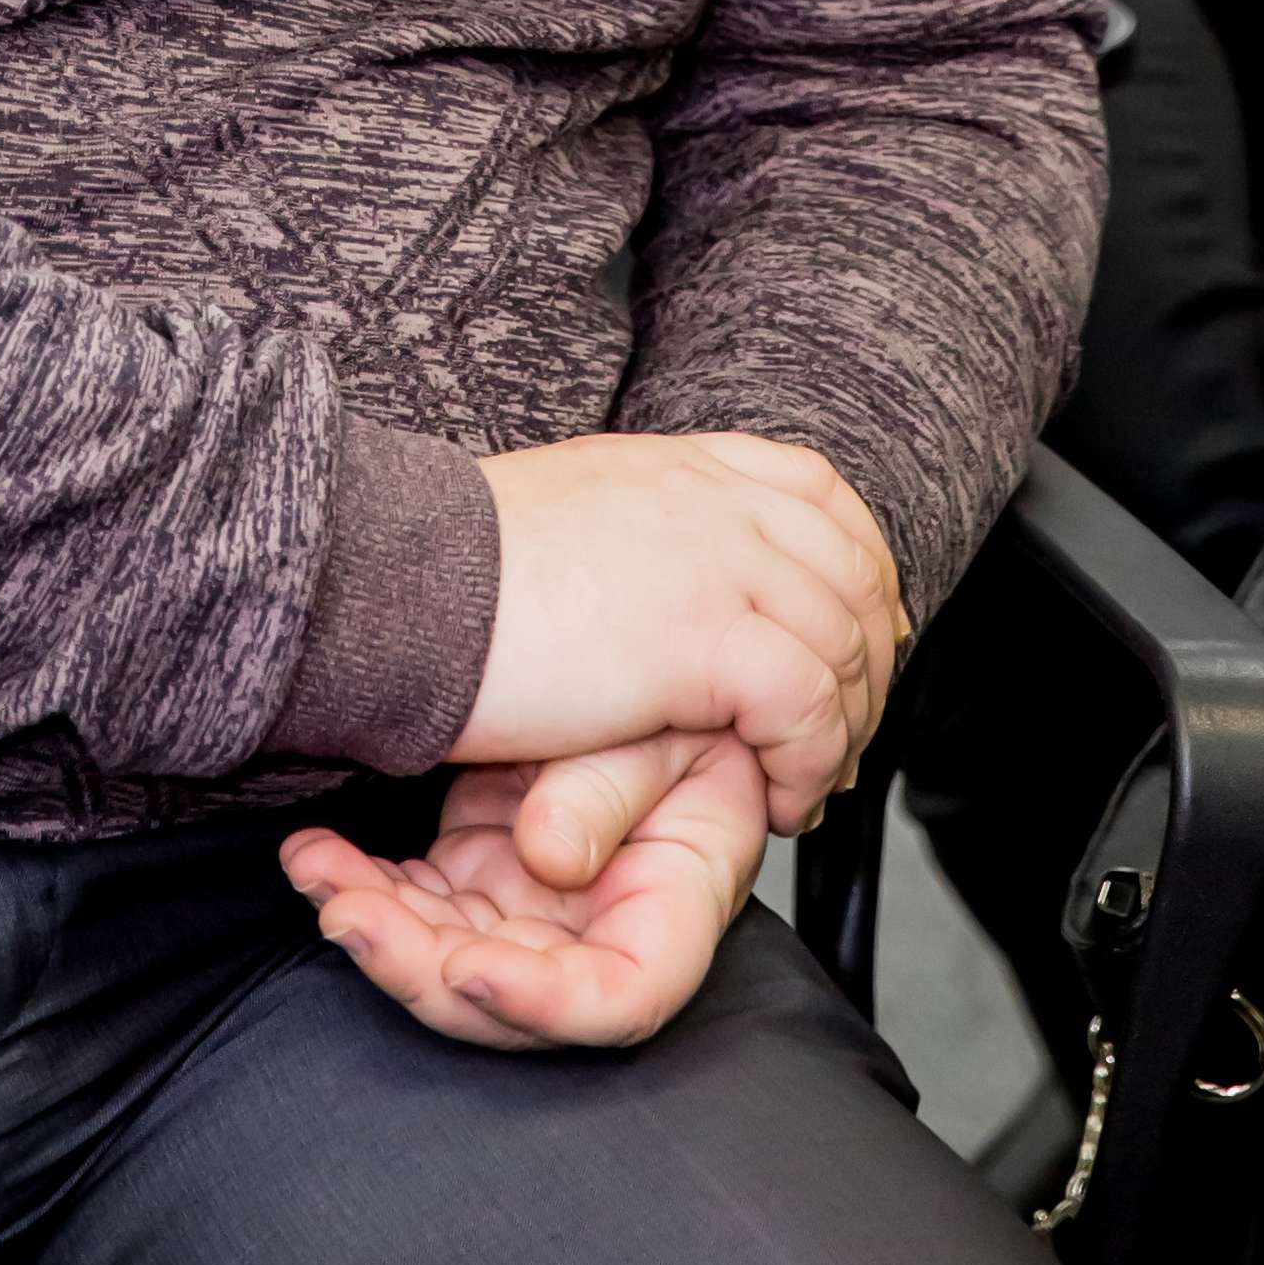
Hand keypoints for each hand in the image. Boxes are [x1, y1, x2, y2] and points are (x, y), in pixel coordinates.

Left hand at [281, 730, 767, 1050]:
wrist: (630, 656)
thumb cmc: (674, 692)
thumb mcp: (667, 720)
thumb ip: (613, 788)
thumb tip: (548, 858)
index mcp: (672, 902)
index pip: (622, 994)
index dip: (542, 1003)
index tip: (464, 967)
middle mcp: (596, 928)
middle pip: (508, 994)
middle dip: (417, 966)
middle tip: (346, 912)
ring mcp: (532, 912)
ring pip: (444, 957)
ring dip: (374, 924)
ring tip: (313, 868)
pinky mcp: (478, 880)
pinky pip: (414, 906)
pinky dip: (362, 885)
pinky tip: (316, 856)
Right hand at [458, 431, 901, 838]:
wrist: (397, 584)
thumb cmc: (454, 570)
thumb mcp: (572, 517)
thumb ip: (642, 534)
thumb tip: (669, 581)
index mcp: (683, 465)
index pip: (822, 495)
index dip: (859, 570)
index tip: (853, 640)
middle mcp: (715, 501)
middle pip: (854, 575)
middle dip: (866, 669)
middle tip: (837, 743)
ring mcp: (716, 563)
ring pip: (842, 648)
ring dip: (840, 731)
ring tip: (804, 789)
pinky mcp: (702, 640)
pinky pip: (805, 707)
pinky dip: (809, 763)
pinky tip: (778, 799)